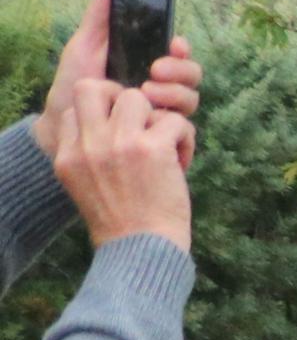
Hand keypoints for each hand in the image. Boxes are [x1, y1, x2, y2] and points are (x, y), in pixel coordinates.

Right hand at [39, 70, 192, 251]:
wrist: (140, 251)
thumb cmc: (121, 224)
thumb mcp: (84, 187)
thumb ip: (88, 154)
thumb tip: (111, 123)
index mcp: (67, 155)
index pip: (73, 108)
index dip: (100, 112)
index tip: (120, 133)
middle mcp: (88, 145)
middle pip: (93, 87)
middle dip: (121, 97)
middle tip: (141, 122)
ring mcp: (119, 144)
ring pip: (137, 97)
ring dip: (158, 118)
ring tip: (166, 146)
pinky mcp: (152, 148)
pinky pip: (175, 120)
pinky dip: (185, 138)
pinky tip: (182, 164)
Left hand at [43, 0, 200, 171]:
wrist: (63, 126)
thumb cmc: (72, 86)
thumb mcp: (85, 46)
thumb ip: (100, 15)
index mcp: (146, 62)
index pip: (177, 53)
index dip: (181, 48)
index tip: (173, 45)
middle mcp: (160, 86)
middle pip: (191, 75)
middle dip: (180, 70)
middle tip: (154, 71)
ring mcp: (162, 112)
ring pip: (191, 99)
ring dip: (175, 94)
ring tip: (147, 94)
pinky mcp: (161, 135)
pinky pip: (183, 126)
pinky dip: (170, 119)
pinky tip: (149, 117)